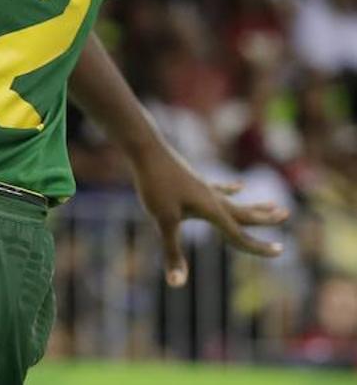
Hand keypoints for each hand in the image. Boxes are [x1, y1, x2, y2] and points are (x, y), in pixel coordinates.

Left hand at [130, 142, 289, 287]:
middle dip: (265, 218)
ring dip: (255, 206)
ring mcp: (204, 188)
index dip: (258, 247)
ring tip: (274, 204)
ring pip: (235, 202)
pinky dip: (230, 190)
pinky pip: (218, 188)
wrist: (146, 149)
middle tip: (286, 215)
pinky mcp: (193, 180)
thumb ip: (172, 253)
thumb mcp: (163, 220)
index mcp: (212, 210)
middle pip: (244, 213)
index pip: (239, 235)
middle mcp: (213, 199)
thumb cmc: (155, 184)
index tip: (280, 251)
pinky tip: (239, 186)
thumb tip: (176, 285)